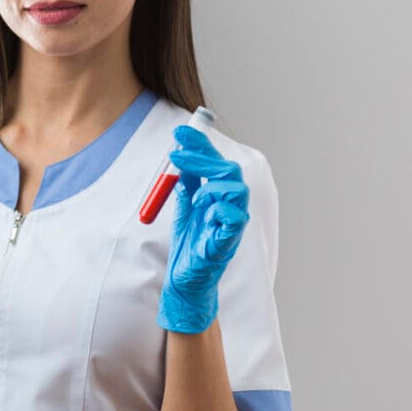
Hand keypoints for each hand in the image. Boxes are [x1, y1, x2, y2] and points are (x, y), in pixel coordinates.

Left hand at [157, 125, 249, 333]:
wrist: (184, 278)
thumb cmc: (189, 243)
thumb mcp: (183, 207)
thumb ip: (186, 184)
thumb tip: (180, 157)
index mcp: (218, 195)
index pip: (215, 161)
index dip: (201, 144)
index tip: (180, 132)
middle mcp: (230, 205)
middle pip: (228, 169)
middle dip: (202, 158)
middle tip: (175, 155)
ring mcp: (232, 223)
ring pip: (235, 189)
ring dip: (210, 186)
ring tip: (192, 198)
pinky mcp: (229, 241)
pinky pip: (235, 219)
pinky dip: (219, 211)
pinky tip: (205, 215)